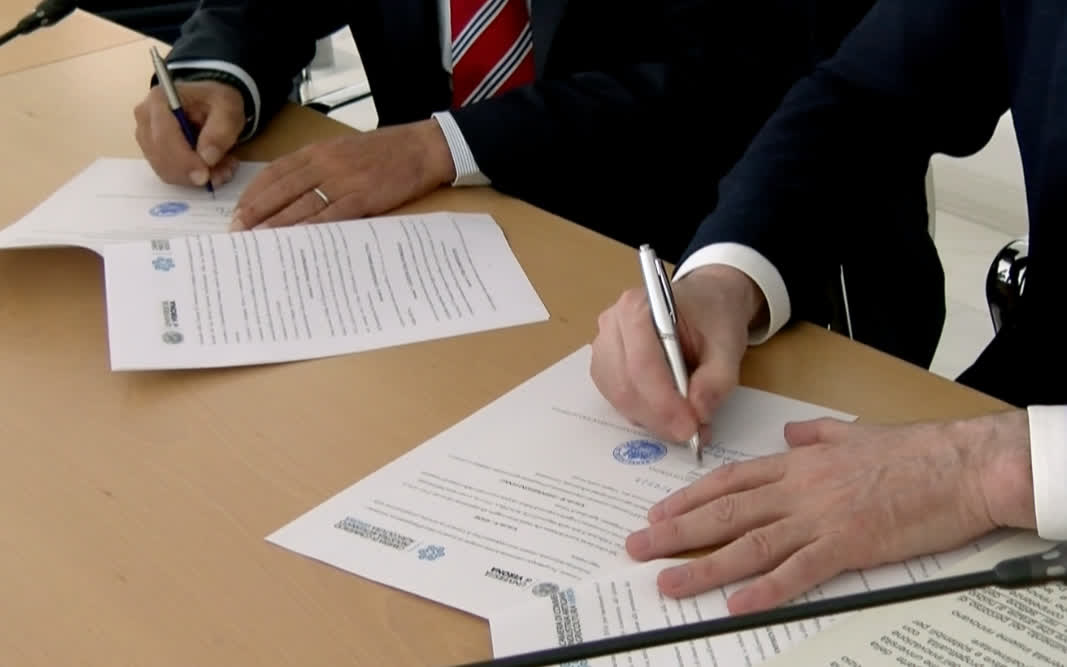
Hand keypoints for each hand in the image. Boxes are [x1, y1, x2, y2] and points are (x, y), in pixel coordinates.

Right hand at [134, 80, 244, 188]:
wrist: (211, 103)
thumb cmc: (217, 102)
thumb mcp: (229, 109)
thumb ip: (221, 131)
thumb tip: (207, 158)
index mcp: (160, 99)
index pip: (163, 135)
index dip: (183, 159)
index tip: (204, 175)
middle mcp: (146, 118)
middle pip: (160, 156)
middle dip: (191, 172)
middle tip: (223, 174)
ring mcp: (146, 137)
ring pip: (165, 170)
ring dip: (195, 177)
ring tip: (223, 168)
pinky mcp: (152, 153)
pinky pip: (169, 174)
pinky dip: (192, 178)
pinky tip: (213, 169)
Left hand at [229, 119, 455, 230]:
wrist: (422, 149)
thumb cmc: (386, 151)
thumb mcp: (344, 150)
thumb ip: (319, 167)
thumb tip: (293, 193)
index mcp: (318, 150)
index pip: (275, 172)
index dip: (254, 194)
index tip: (238, 211)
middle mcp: (325, 164)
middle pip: (280, 190)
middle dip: (256, 212)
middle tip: (237, 232)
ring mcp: (342, 181)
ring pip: (299, 205)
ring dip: (276, 225)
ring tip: (257, 241)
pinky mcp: (361, 198)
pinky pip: (328, 216)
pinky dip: (308, 229)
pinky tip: (294, 241)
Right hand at [590, 264, 765, 443]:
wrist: (704, 302)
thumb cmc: (712, 316)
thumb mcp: (728, 345)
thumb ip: (717, 379)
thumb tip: (699, 412)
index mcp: (637, 307)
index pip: (641, 364)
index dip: (663, 402)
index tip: (690, 427)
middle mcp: (611, 324)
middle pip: (624, 384)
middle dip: (658, 417)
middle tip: (692, 434)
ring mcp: (603, 346)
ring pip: (618, 397)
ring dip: (651, 419)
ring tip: (685, 424)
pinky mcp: (605, 367)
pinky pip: (616, 400)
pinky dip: (643, 415)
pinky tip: (669, 414)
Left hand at [625, 411, 1035, 613]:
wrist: (958, 466)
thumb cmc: (911, 451)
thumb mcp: (851, 432)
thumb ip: (814, 435)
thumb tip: (790, 436)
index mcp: (798, 463)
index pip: (730, 480)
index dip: (689, 498)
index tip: (659, 514)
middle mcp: (799, 488)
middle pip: (725, 511)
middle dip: (677, 532)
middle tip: (640, 548)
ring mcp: (821, 518)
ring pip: (750, 543)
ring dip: (705, 566)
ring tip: (669, 581)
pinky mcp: (849, 546)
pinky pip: (799, 571)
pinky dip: (766, 590)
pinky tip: (737, 605)